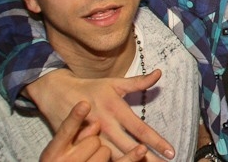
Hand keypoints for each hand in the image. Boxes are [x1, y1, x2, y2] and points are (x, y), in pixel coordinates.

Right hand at [27, 69, 175, 159]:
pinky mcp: (82, 146)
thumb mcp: (114, 83)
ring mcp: (93, 139)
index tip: (170, 151)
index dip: (156, 141)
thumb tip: (159, 73)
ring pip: (116, 158)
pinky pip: (102, 160)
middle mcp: (105, 127)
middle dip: (149, 159)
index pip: (140, 129)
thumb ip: (138, 82)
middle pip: (130, 148)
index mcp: (115, 110)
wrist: (57, 94)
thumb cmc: (91, 88)